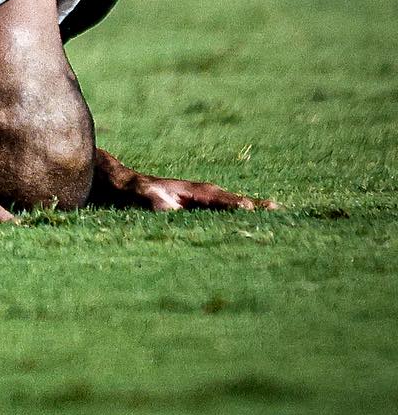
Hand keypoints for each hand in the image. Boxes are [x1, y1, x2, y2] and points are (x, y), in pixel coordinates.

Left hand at [121, 173, 278, 212]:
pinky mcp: (205, 209)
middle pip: (240, 204)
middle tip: (287, 217)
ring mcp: (209, 201)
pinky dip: (245, 219)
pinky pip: (229, 215)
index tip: (267, 214)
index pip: (228, 202)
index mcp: (198, 192)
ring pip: (238, 209)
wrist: (127, 186)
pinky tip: (259, 228)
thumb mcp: (141, 196)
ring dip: (257, 216)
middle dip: (261, 211)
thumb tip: (170, 209)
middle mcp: (209, 194)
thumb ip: (154, 201)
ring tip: (283, 222)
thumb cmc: (135, 192)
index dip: (245, 209)